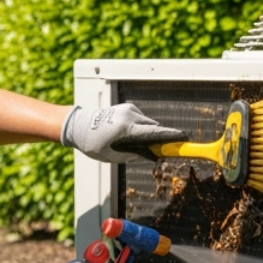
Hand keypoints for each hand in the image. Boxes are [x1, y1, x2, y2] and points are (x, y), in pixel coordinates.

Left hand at [61, 104, 187, 162]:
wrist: (78, 125)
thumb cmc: (92, 143)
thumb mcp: (111, 156)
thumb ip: (132, 155)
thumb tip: (150, 155)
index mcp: (126, 128)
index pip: (154, 132)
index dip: (170, 136)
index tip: (184, 138)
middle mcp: (129, 115)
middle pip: (154, 127)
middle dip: (157, 137)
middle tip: (158, 150)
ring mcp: (128, 109)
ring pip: (148, 122)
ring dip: (146, 132)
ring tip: (133, 142)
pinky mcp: (127, 107)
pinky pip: (141, 118)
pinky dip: (140, 126)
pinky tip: (127, 134)